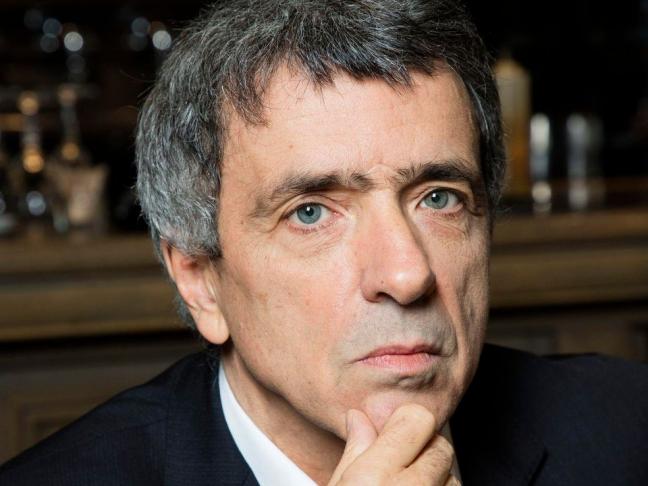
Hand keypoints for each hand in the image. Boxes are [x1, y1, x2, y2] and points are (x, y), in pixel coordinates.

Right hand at [327, 404, 459, 484]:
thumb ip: (353, 453)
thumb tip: (358, 417)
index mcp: (374, 477)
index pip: (417, 419)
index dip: (406, 423)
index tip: (395, 432)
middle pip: (440, 446)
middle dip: (423, 452)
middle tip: (400, 467)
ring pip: (451, 476)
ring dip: (435, 478)